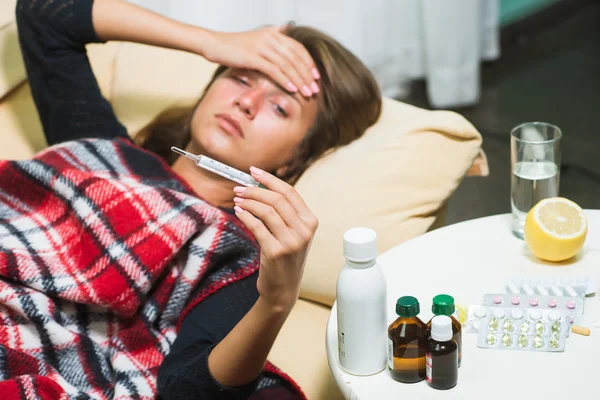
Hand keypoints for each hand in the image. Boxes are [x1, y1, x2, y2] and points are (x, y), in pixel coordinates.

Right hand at [200, 26, 320, 97]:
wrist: (213, 44)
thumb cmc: (234, 45)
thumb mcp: (256, 37)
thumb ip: (272, 35)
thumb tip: (286, 29)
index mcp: (273, 34)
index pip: (298, 49)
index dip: (308, 63)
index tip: (316, 77)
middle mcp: (270, 38)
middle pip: (295, 58)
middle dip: (307, 75)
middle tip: (315, 89)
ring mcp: (261, 47)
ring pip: (286, 65)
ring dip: (299, 80)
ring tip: (307, 93)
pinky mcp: (253, 57)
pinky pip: (273, 70)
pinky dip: (284, 80)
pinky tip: (292, 89)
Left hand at [232, 167, 317, 311]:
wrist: (283, 289)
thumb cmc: (285, 258)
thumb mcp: (292, 233)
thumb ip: (284, 212)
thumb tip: (259, 186)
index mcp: (310, 221)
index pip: (290, 192)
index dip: (270, 179)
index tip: (253, 171)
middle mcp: (304, 231)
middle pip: (277, 199)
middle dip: (255, 190)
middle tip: (239, 188)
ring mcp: (291, 242)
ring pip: (266, 211)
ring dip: (248, 202)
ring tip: (237, 200)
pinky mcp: (276, 252)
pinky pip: (257, 226)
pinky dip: (245, 216)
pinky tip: (238, 212)